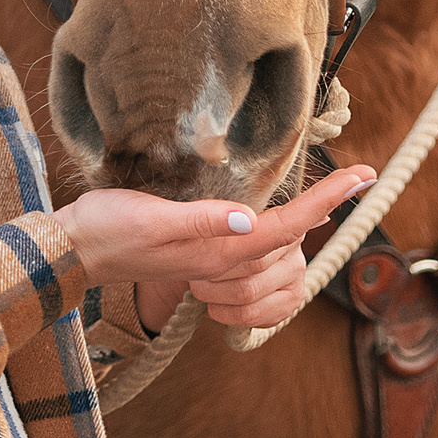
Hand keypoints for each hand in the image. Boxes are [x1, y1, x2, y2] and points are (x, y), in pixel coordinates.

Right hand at [52, 163, 379, 330]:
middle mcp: (222, 260)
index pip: (286, 226)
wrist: (75, 251)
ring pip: (277, 251)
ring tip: (328, 198)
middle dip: (325, 210)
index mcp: (217, 250)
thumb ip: (200, 221)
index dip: (327, 201)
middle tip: (355, 177)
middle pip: (292, 240)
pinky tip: (284, 228)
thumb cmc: (107, 229)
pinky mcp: (202, 257)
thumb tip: (249, 219)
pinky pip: (256, 258)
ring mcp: (213, 262)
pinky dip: (280, 242)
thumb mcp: (150, 218)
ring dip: (304, 226)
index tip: (362, 176)